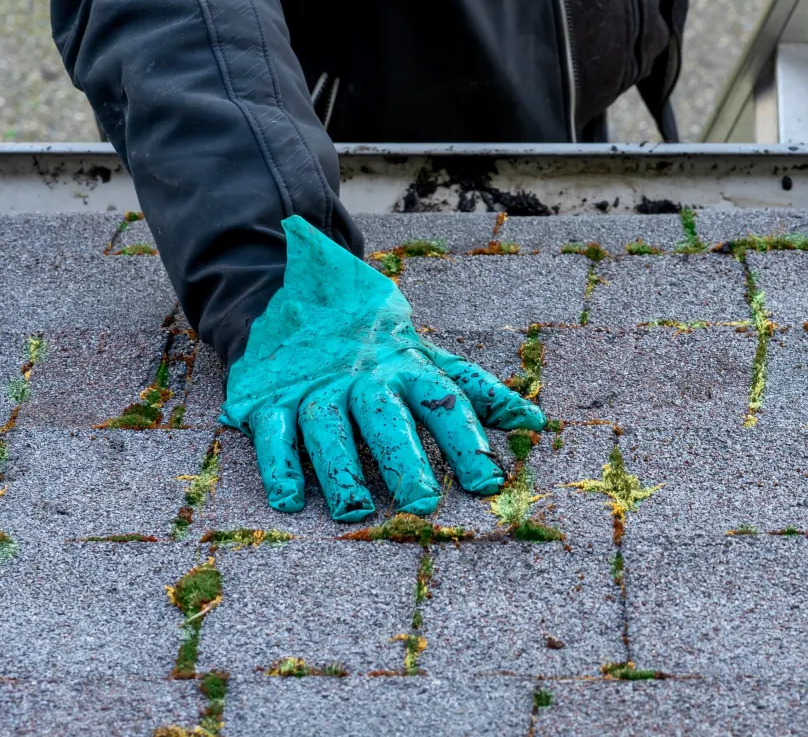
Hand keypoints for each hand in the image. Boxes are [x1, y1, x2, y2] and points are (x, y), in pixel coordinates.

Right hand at [219, 216, 544, 520]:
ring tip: (357, 511)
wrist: (295, 294)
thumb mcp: (427, 358)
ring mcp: (316, 388)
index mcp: (408, 367)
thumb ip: (476, 392)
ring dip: (342, 469)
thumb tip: (537, 422)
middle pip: (386, 418)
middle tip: (423, 501)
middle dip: (405, 458)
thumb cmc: (377, 344)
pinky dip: (279, 464)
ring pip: (328, 427)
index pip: (444, 402)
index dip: (468, 441)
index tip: (489, 482)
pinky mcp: (269, 399)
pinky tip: (290, 499)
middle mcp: (363, 378)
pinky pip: (273, 432)